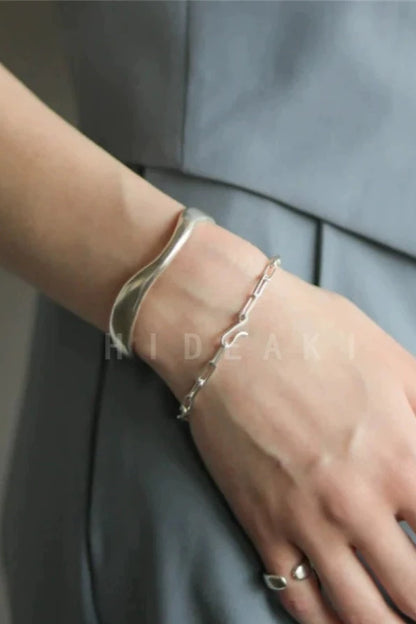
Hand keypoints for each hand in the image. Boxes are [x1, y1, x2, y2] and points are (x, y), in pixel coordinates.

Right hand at [134, 220, 415, 623]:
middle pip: (415, 591)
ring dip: (390, 623)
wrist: (227, 332)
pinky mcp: (261, 527)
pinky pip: (301, 602)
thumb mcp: (396, 361)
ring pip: (363, 614)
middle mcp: (358, 505)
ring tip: (399, 619)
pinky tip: (345, 619)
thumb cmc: (312, 334)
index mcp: (403, 458)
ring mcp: (305, 522)